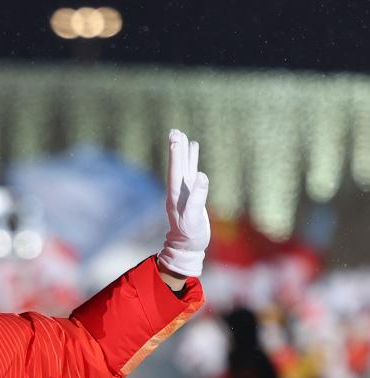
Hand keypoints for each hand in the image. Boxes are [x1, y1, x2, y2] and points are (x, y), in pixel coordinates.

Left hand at [157, 129, 209, 277]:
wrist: (187, 246)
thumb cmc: (190, 235)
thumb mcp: (194, 219)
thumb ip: (198, 198)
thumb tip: (201, 177)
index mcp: (176, 195)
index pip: (175, 172)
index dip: (176, 156)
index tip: (175, 141)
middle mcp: (178, 190)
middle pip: (177, 165)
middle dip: (176, 148)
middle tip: (174, 131)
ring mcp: (184, 190)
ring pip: (184, 166)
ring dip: (183, 151)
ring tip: (181, 134)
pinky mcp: (192, 192)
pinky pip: (191, 171)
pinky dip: (192, 160)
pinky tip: (193, 149)